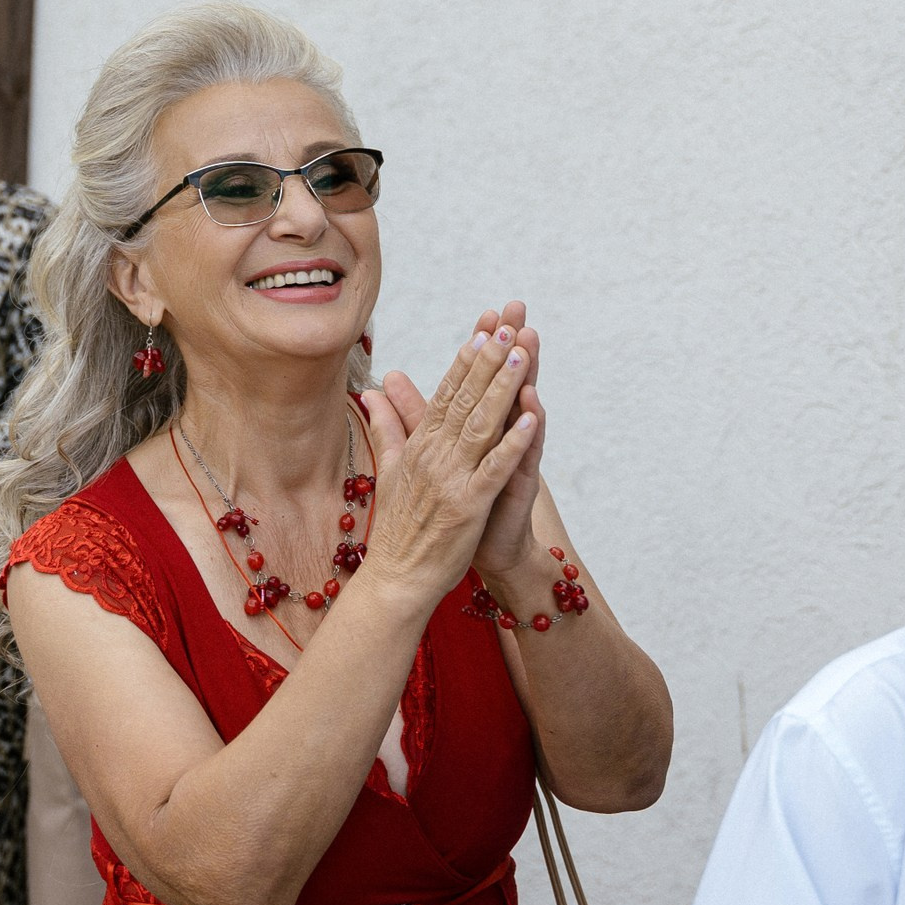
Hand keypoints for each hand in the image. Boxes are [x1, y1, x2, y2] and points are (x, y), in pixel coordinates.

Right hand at [359, 313, 538, 607]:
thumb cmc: (397, 529)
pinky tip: (531, 418)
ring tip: (521, 355)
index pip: (445, 394)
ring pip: (481, 425)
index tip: (483, 329)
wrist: (396, 579)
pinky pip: (494, 468)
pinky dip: (513, 442)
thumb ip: (386, 427)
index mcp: (420, 447)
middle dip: (488, 360)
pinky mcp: (468, 505)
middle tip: (508, 325)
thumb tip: (373, 391)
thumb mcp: (390, 470)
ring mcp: (451, 480)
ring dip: (502, 389)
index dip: (466, 360)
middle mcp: (434, 457)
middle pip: (465, 400)